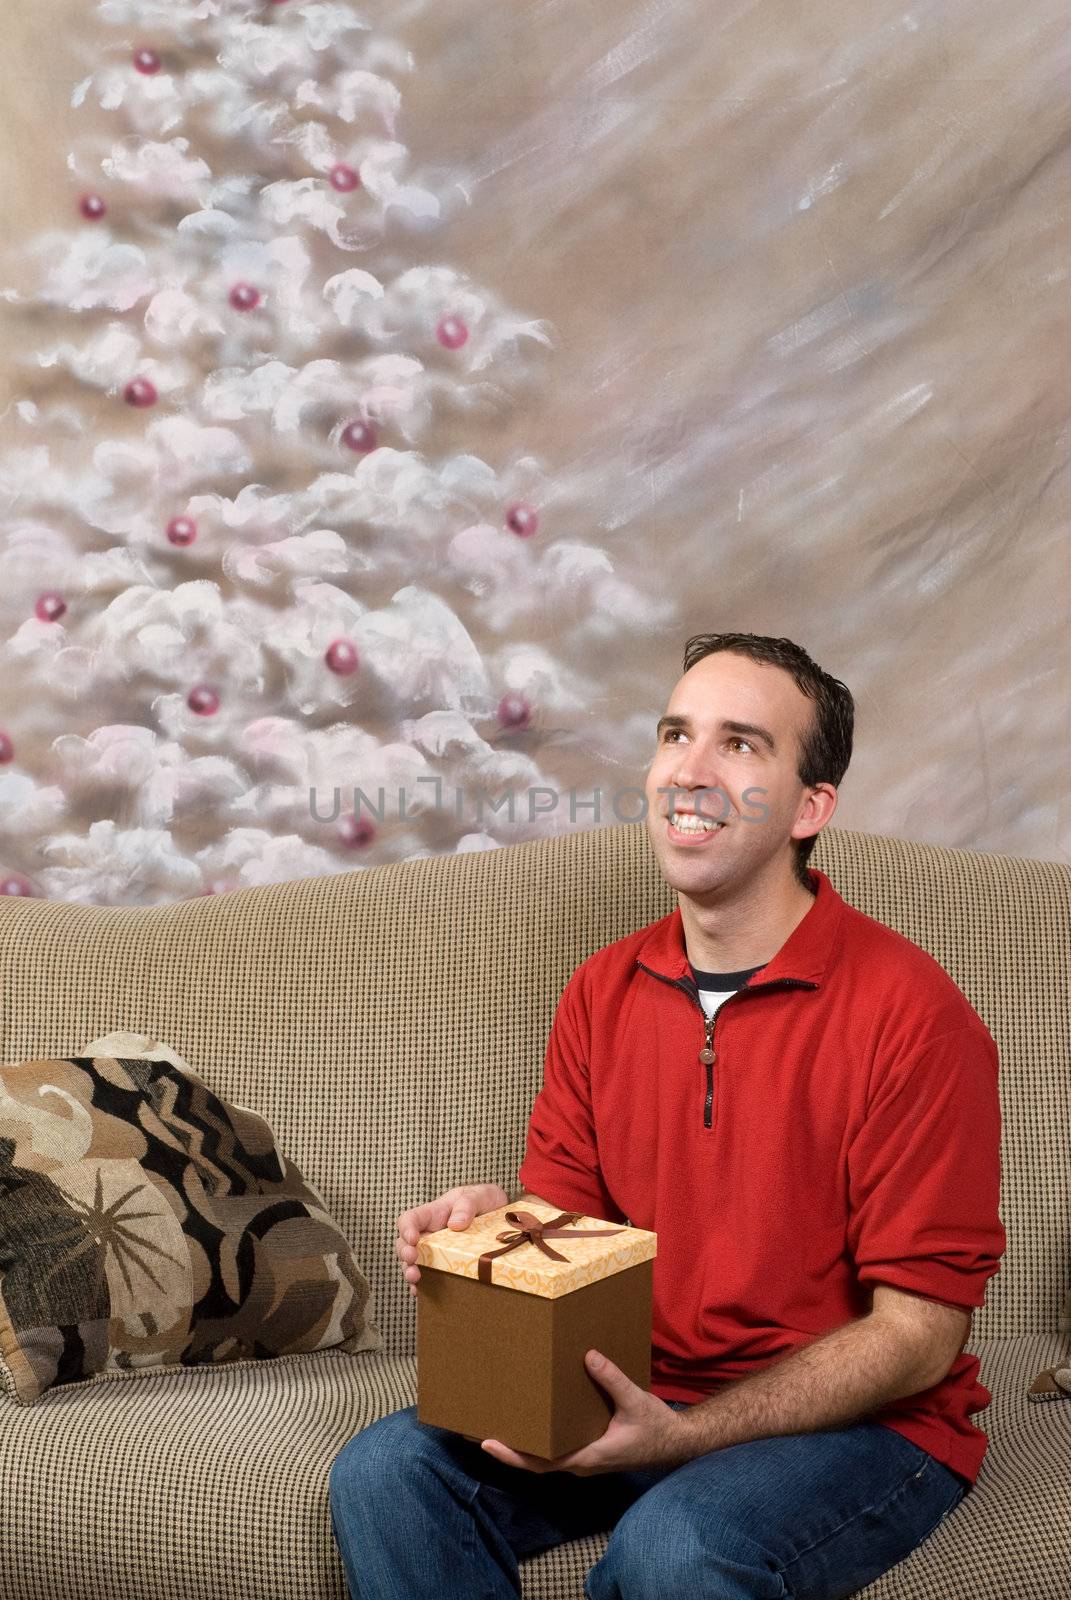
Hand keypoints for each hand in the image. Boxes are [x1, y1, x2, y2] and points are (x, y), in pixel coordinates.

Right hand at [395, 1183, 507, 1298]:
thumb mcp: (480, 1195)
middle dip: (405, 1253)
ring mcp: (437, 1252)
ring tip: (415, 1279)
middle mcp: (431, 1234)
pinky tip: (421, 1292)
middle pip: (406, 1244)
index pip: (411, 1219)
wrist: (503, 1217)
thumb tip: (455, 1224)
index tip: (413, 1239)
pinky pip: (430, 1276)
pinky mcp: (447, 1265)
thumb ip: (467, 1204)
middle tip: (413, 1260)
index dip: (406, 1228)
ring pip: (414, 1263)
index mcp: (435, 1214)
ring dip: (410, 1271)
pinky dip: (423, 1285)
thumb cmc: (485, 1200)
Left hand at [480, 1350, 694, 1474]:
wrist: (676, 1443)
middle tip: (475, 1427)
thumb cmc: (656, 1428)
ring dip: (520, 1441)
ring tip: (497, 1417)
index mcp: (587, 1458)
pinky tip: (531, 1413)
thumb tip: (588, 1356)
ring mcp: (582, 1456)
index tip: (487, 1442)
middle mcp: (579, 1462)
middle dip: (506, 1446)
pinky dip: (538, 1434)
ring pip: (543, 1454)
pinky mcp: (587, 1447)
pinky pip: (555, 1444)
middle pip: (534, 1461)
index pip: (541, 1463)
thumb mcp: (636, 1402)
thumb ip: (613, 1380)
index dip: (512, 1455)